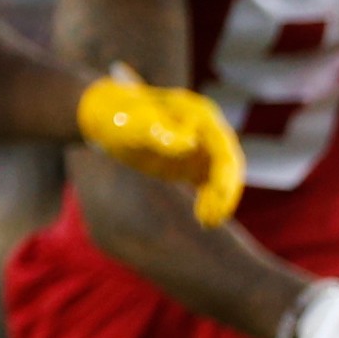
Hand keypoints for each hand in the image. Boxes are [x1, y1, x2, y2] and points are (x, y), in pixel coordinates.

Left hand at [78, 70, 242, 225]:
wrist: (109, 117)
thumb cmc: (119, 118)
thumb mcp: (134, 124)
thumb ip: (158, 133)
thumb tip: (188, 144)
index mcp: (198, 114)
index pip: (221, 145)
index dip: (224, 172)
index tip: (217, 194)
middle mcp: (207, 129)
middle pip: (229, 162)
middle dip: (225, 191)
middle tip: (211, 217)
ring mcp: (203, 146)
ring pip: (223, 175)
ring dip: (220, 200)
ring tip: (207, 223)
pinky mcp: (194, 163)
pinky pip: (211, 183)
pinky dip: (211, 201)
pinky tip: (204, 220)